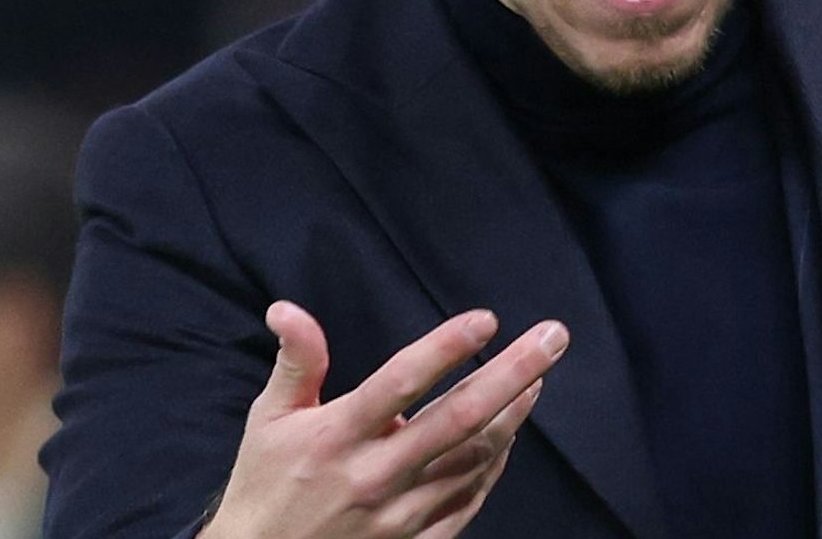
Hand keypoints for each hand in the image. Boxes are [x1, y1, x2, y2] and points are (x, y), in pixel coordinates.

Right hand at [200, 302, 568, 538]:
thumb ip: (297, 361)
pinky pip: (470, 498)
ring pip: (475, 458)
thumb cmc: (268, 482)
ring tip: (539, 376)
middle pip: (459, 419)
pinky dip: (496, 463)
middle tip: (553, 337)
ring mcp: (400, 513)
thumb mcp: (271, 417)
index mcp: (338, 436)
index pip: (400, 384)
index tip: (487, 318)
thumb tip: (287, 308)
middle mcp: (375, 474)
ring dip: (514, 414)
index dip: (445, 349)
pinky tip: (511, 433)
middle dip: (513, 373)